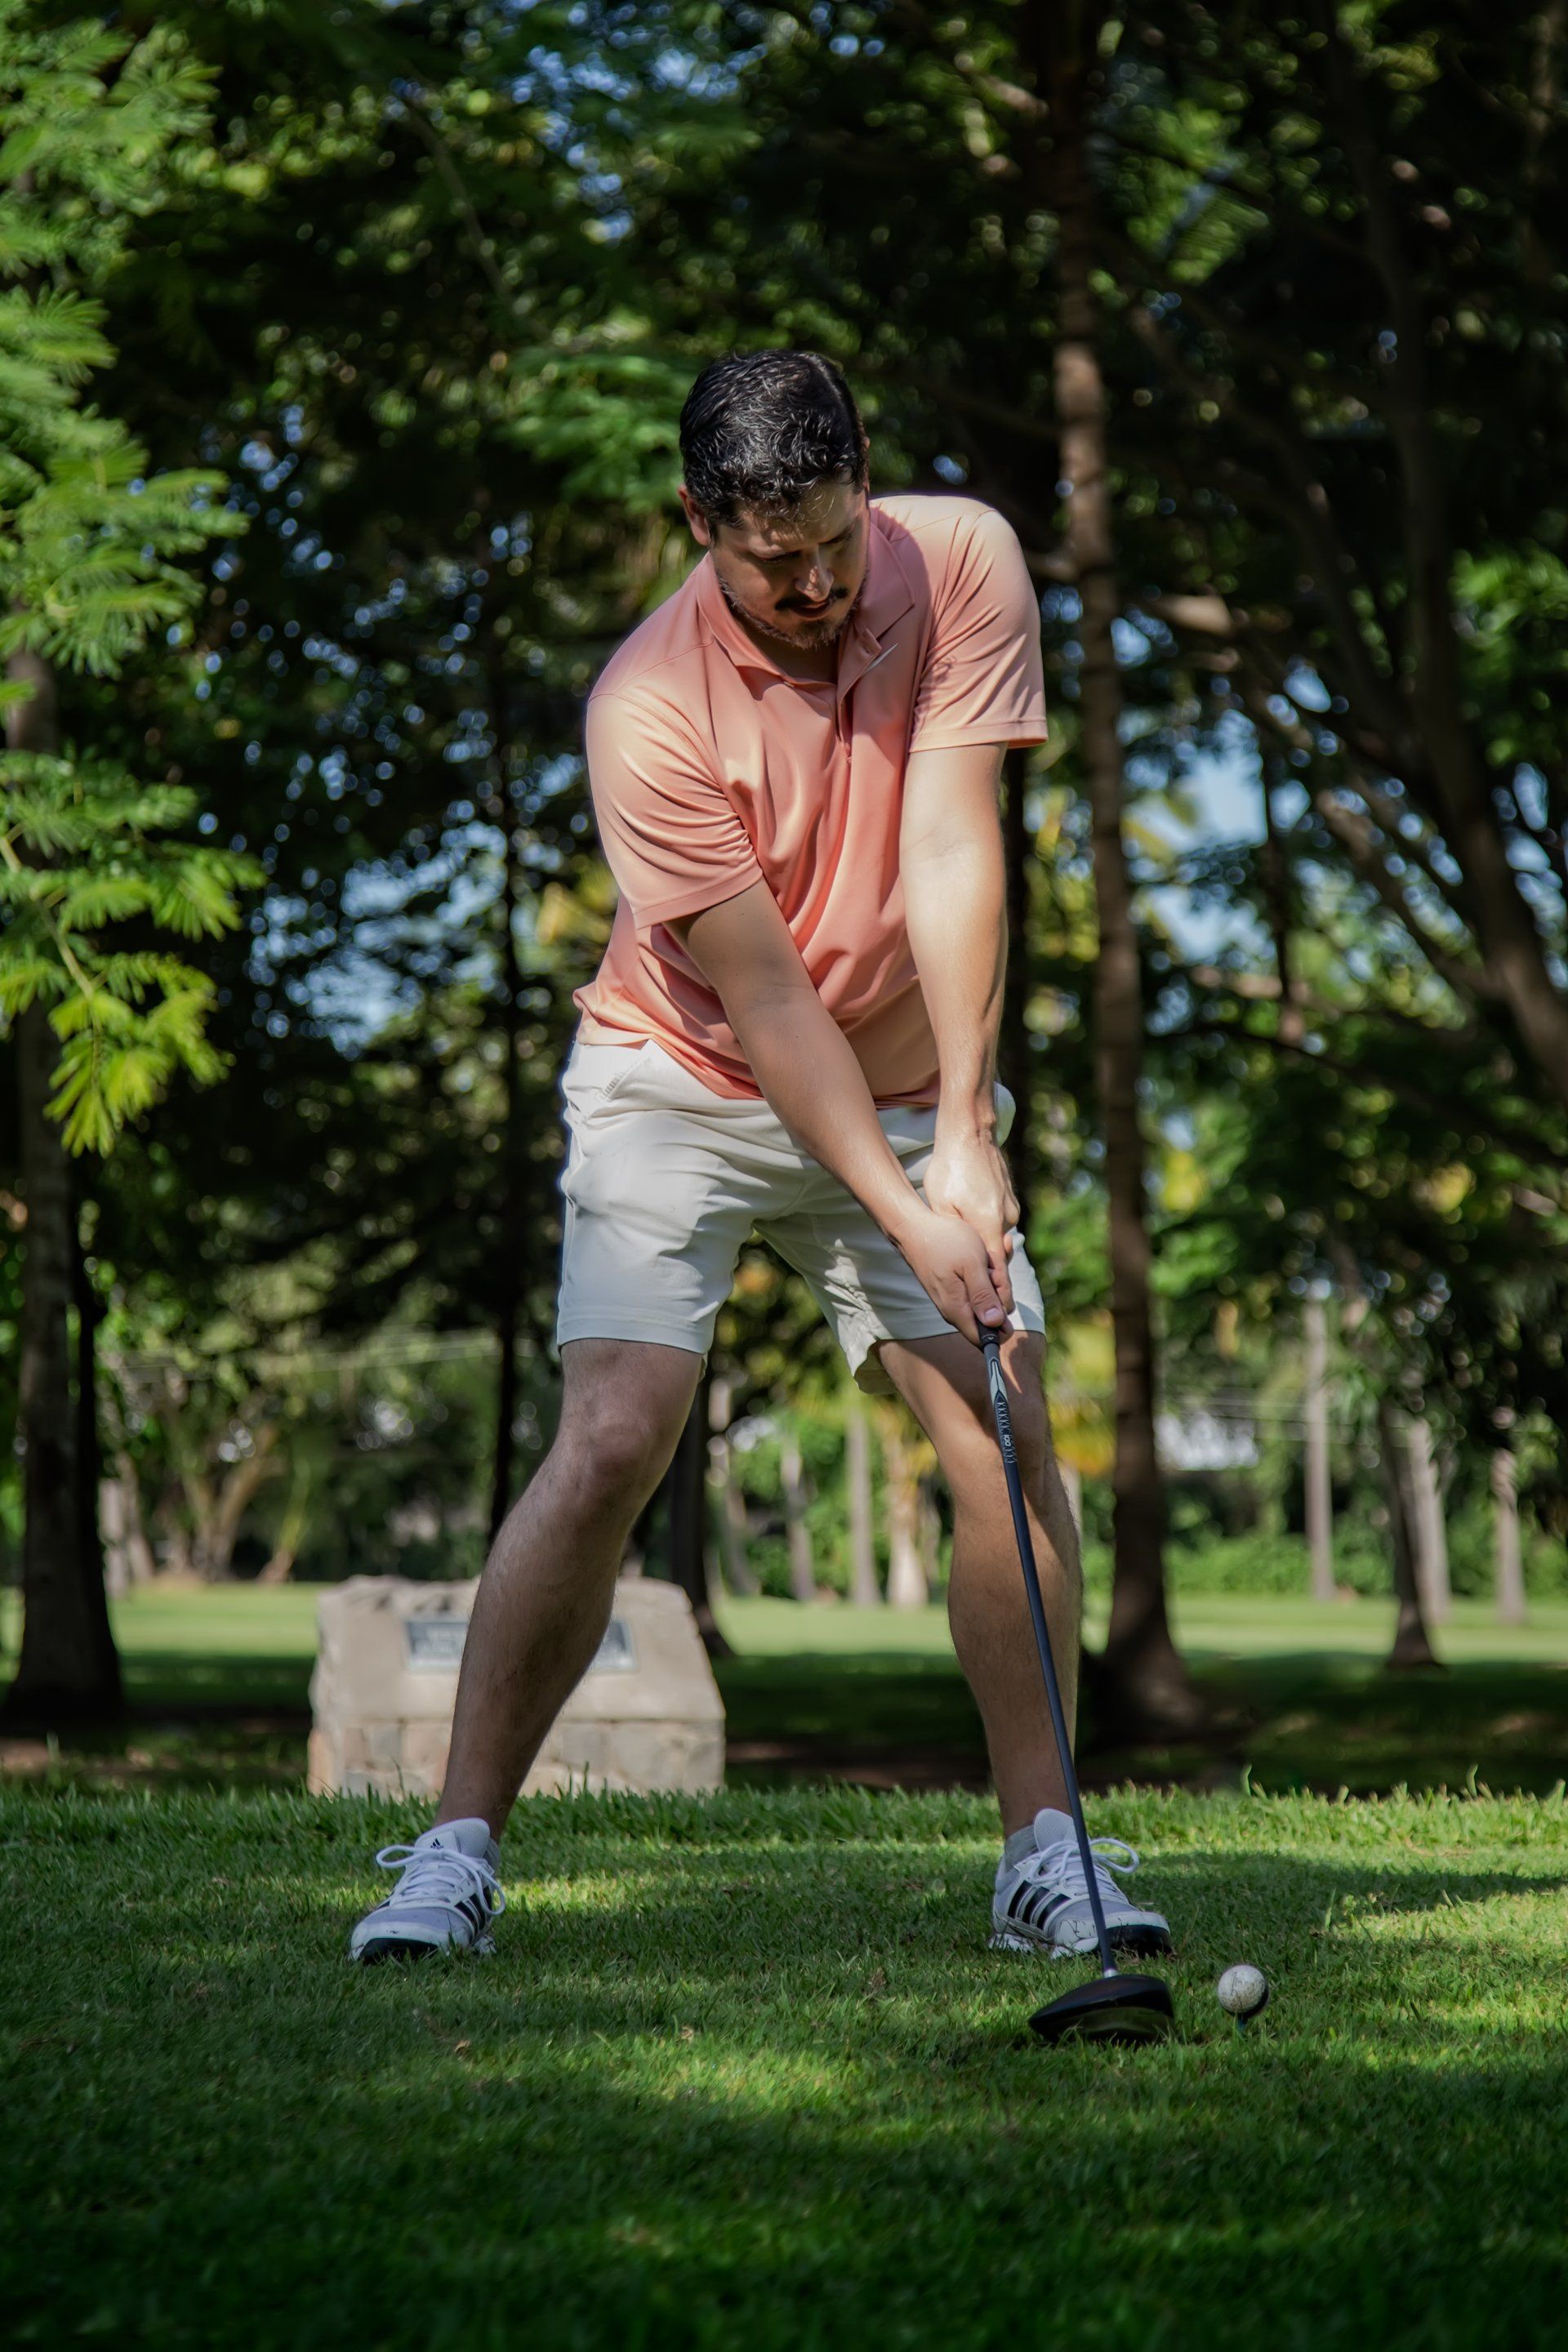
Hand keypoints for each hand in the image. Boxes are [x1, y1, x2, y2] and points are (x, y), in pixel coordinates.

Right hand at [891, 1200, 1012, 1345]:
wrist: (915, 1227)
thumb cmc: (945, 1242)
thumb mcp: (972, 1264)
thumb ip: (983, 1296)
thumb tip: (996, 1325)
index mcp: (958, 1310)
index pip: (985, 1340)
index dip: (1002, 1325)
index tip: (1002, 1296)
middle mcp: (954, 1310)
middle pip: (989, 1317)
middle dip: (999, 1292)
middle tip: (991, 1267)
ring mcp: (952, 1299)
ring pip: (984, 1299)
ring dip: (992, 1279)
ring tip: (983, 1258)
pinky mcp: (952, 1288)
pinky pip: (976, 1288)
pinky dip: (983, 1272)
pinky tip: (980, 1256)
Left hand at [922, 1129, 1018, 1318]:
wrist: (970, 1131)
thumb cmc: (950, 1168)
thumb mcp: (942, 1205)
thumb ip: (954, 1237)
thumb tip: (965, 1266)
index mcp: (987, 1226)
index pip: (997, 1273)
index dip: (997, 1297)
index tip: (998, 1318)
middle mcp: (1004, 1219)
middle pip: (999, 1260)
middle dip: (992, 1281)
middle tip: (984, 1301)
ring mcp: (1010, 1208)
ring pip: (998, 1240)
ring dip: (986, 1253)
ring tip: (971, 1266)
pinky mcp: (1009, 1199)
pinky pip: (999, 1224)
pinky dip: (988, 1233)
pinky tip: (973, 1232)